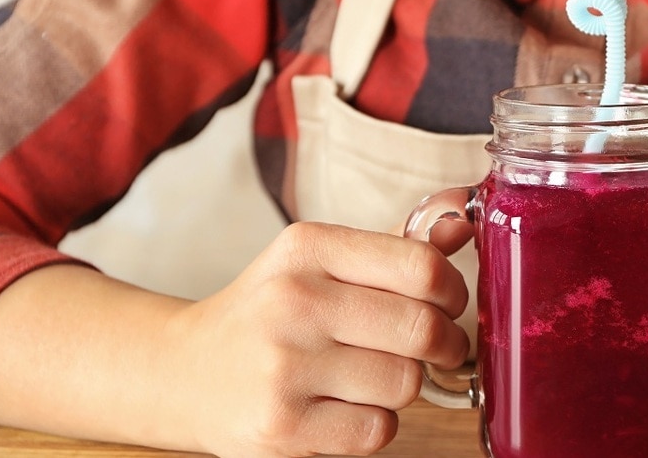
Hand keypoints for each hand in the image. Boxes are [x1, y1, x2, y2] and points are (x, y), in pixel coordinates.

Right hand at [165, 222, 470, 457]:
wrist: (184, 373)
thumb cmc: (271, 313)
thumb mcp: (323, 262)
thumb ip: (397, 245)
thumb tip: (463, 217)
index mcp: (309, 247)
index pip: (422, 266)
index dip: (453, 292)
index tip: (448, 304)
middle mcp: (293, 300)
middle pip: (422, 329)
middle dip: (444, 344)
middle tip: (435, 349)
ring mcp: (283, 366)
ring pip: (405, 383)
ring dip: (405, 386)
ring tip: (373, 377)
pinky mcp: (280, 427)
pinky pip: (377, 430)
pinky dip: (376, 425)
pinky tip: (346, 408)